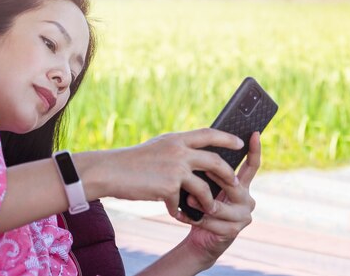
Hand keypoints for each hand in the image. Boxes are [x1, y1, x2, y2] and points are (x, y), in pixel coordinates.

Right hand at [102, 128, 243, 215]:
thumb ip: (174, 150)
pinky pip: (182, 203)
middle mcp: (178, 151)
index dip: (226, 138)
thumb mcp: (156, 148)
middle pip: (215, 162)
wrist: (110, 171)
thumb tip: (193, 156)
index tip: (239, 143)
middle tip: (235, 183)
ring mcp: (175, 169)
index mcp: (175, 139)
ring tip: (211, 208)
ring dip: (209, 201)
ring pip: (204, 187)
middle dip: (228, 174)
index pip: (208, 134)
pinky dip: (180, 211)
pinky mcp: (169, 187)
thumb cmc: (130, 161)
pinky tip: (176, 214)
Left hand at [177, 131, 260, 265]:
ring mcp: (243, 216)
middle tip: (197, 173)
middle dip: (213, 179)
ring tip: (187, 199)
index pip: (251, 165)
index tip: (254, 133)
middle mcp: (247, 199)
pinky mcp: (233, 231)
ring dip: (200, 202)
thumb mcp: (206, 186)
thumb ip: (209, 172)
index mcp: (242, 185)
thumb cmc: (201, 204)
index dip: (254, 150)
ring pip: (219, 206)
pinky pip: (211, 222)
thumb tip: (200, 150)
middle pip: (232, 184)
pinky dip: (193, 217)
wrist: (200, 236)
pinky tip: (180, 214)